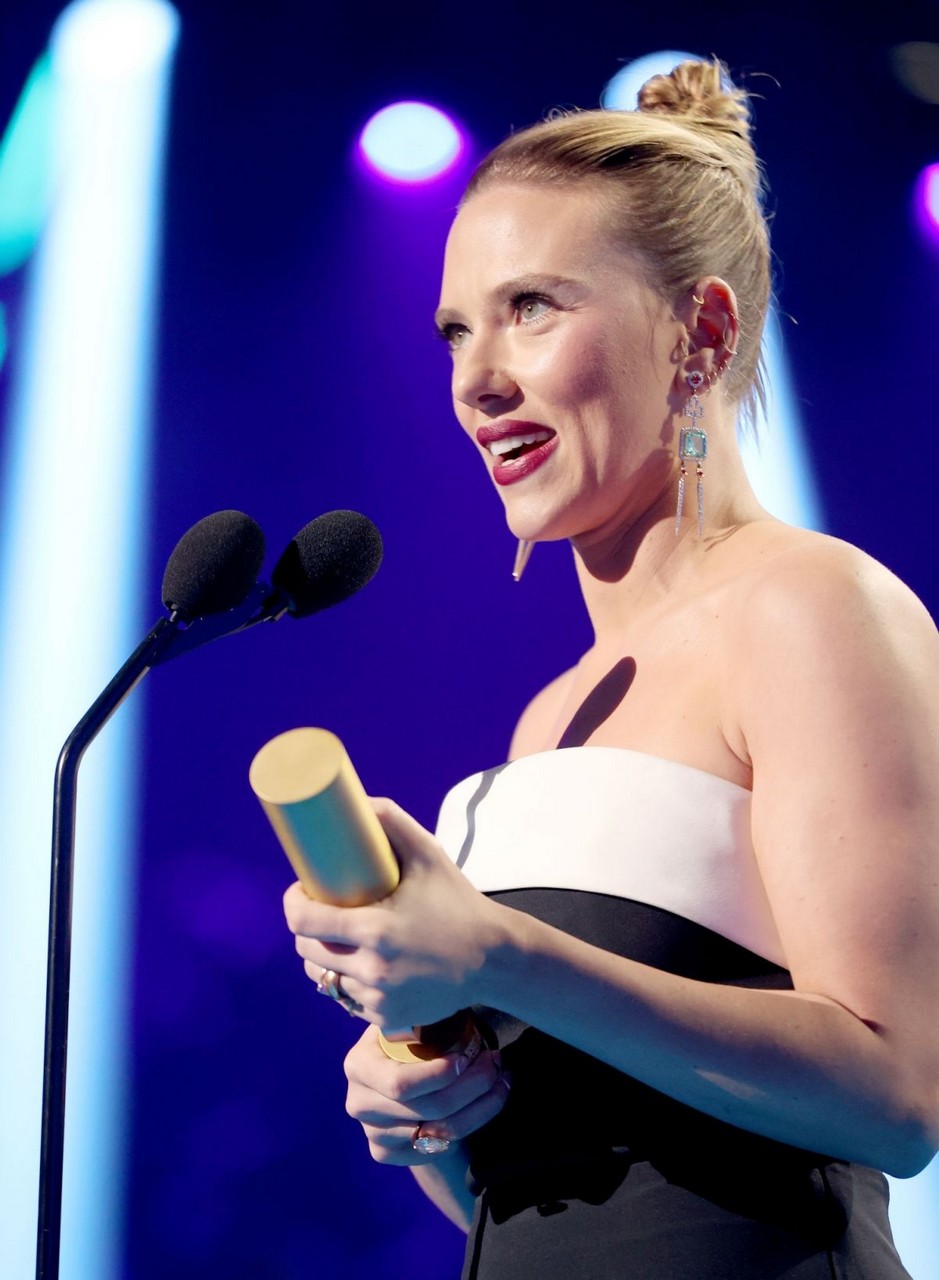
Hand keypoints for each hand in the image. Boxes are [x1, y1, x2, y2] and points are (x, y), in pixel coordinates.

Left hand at [283, 797, 506, 1029]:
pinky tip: (362, 965)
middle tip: (318, 910)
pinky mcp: (386, 1018)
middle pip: (306, 951)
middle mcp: (372, 970)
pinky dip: (348, 981)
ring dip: (323, 957)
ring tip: (338, 938)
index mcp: (375, 931)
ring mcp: (378, 999)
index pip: (303, 921)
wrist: (494, 960)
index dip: (292, 903)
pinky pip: (347, 999)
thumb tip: (359, 801)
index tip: (298, 890)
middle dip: (305, 929)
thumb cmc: (459, 902)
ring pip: (323, 978)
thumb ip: (393, 822)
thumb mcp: (429, 855)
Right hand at [344, 1025, 509, 1165]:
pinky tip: (488, 1104)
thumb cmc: (411, 1047)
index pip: (401, 1083)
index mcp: (359, 1064)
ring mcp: (372, 1134)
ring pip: (439, 1132)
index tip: (472, 1055)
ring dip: (481, 1107)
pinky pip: (438, 1149)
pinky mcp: (386, 1155)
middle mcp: (358, 1102)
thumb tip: (449, 992)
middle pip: (427, 1108)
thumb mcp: (408, 1026)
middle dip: (472, 1087)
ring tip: (503, 1082)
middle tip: (498, 1065)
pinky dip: (471, 1127)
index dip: (441, 1074)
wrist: (405, 1088)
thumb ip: (419, 1017)